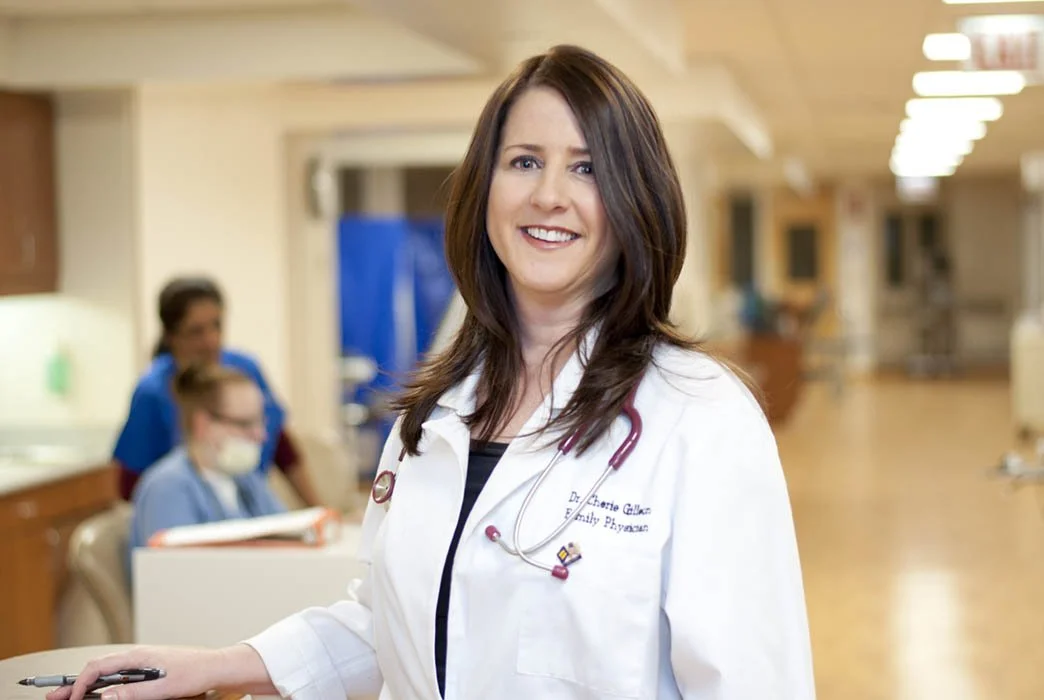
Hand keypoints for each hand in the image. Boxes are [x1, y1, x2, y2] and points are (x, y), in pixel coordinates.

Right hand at [44, 645, 252, 699]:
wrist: (217, 666)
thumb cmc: (196, 672)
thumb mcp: (164, 687)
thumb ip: (134, 692)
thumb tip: (108, 696)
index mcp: (139, 656)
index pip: (99, 666)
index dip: (81, 683)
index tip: (72, 698)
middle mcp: (138, 656)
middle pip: (98, 668)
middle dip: (75, 682)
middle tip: (54, 696)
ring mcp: (143, 662)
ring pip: (107, 672)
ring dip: (88, 684)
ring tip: (70, 696)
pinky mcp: (148, 669)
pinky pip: (120, 675)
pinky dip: (105, 684)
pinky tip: (99, 692)